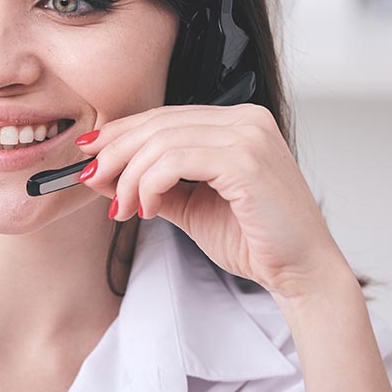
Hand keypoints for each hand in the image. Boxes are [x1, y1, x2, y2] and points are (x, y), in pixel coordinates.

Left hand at [75, 103, 350, 302]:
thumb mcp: (190, 204)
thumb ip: (150, 184)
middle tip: (91, 181)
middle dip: (115, 154)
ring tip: (123, 209)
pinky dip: (149, 185)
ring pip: (161, 142)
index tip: (89, 155)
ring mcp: (249, 136)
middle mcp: (246, 119)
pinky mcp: (247, 160)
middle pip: (157, 124)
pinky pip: (174, 161)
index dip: (120, 134)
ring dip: (129, 177)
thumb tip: (99, 172)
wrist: (301, 274)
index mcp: (236, 122)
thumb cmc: (254, 240)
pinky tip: (147, 209)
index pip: (164, 117)